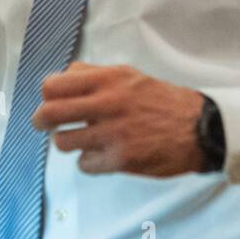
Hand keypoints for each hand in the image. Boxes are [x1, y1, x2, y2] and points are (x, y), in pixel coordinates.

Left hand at [32, 62, 207, 175]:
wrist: (198, 128)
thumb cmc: (161, 100)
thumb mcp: (129, 75)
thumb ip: (94, 74)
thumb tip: (63, 75)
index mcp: (108, 79)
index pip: (54, 85)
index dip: (46, 94)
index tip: (49, 100)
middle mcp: (107, 104)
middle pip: (50, 113)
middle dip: (41, 121)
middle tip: (43, 125)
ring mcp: (112, 134)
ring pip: (63, 141)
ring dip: (66, 142)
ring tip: (77, 140)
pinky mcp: (120, 160)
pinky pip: (84, 164)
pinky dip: (88, 161)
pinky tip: (99, 155)